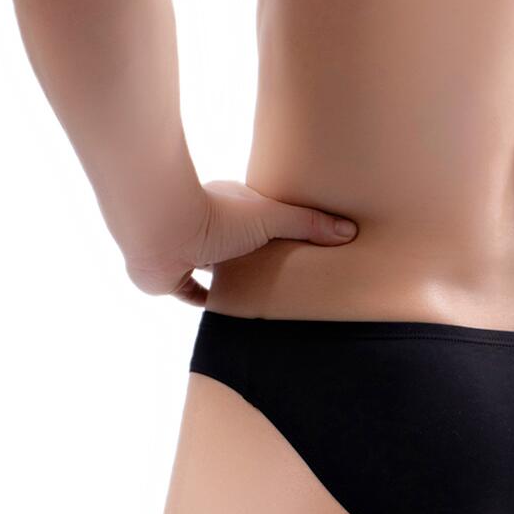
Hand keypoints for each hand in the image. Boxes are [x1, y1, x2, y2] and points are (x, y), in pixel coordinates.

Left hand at [124, 179, 358, 305]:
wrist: (163, 232)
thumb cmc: (217, 216)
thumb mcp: (272, 217)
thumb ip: (308, 224)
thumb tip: (349, 231)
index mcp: (229, 204)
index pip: (254, 214)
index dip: (271, 224)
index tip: (292, 239)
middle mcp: (205, 225)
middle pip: (234, 243)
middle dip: (252, 255)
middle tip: (280, 272)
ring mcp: (185, 251)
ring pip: (211, 266)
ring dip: (228, 278)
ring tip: (257, 295)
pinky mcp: (170, 277)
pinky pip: (189, 292)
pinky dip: (203, 300)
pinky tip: (223, 310)